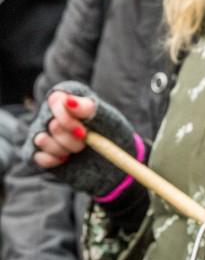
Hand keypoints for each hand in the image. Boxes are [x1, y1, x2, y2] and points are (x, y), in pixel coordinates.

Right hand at [22, 80, 142, 198]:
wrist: (112, 157)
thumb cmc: (110, 132)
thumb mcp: (105, 117)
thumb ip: (86, 106)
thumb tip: (67, 100)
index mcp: (67, 99)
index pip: (56, 100)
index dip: (68, 119)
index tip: (83, 132)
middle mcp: (51, 113)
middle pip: (53, 124)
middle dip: (73, 138)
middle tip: (86, 141)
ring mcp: (42, 131)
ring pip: (42, 139)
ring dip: (63, 149)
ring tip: (78, 149)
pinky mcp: (38, 151)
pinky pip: (37, 156)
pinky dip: (54, 160)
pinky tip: (66, 159)